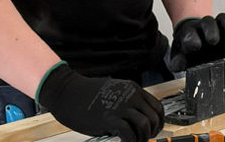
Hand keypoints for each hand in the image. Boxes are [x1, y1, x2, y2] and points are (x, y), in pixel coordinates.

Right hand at [38, 62, 163, 141]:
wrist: (66, 92)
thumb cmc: (85, 94)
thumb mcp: (113, 92)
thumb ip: (127, 103)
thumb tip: (138, 119)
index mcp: (132, 89)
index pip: (157, 107)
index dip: (158, 122)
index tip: (153, 130)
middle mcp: (130, 96)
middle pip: (155, 117)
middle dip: (152, 132)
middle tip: (143, 139)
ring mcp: (121, 106)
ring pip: (145, 125)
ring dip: (142, 138)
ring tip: (133, 141)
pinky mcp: (110, 118)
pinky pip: (130, 134)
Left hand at [167, 13, 224, 71]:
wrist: (197, 43)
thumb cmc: (189, 51)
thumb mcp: (181, 57)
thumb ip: (178, 62)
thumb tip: (175, 66)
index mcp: (188, 34)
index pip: (189, 32)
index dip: (191, 38)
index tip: (196, 46)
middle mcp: (203, 28)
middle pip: (207, 22)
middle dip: (210, 29)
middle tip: (212, 40)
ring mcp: (218, 28)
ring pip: (223, 19)